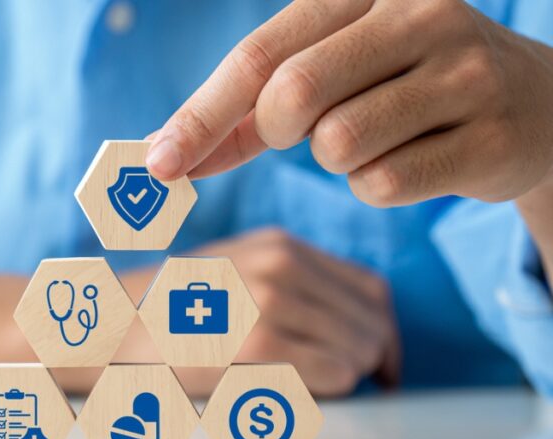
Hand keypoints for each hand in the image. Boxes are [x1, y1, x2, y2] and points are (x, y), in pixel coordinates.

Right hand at [121, 228, 399, 396]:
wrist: (108, 332)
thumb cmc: (170, 317)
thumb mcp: (233, 276)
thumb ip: (290, 286)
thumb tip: (353, 325)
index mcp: (277, 246)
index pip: (368, 287)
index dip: (383, 329)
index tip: (380, 359)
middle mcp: (279, 264)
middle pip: (371, 316)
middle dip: (374, 355)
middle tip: (363, 383)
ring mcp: (269, 301)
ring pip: (358, 346)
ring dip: (351, 373)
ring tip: (324, 385)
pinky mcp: (257, 343)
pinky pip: (334, 371)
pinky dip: (330, 387)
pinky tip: (302, 389)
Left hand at [146, 0, 552, 205]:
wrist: (532, 108)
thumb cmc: (403, 88)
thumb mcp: (335, 73)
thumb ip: (252, 109)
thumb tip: (169, 153)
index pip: (261, 54)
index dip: (201, 113)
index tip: (158, 162)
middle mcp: (421, 16)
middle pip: (294, 94)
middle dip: (277, 131)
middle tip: (300, 132)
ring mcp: (464, 75)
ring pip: (338, 145)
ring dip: (335, 159)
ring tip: (377, 136)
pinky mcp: (488, 138)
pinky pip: (382, 185)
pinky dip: (376, 186)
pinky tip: (413, 159)